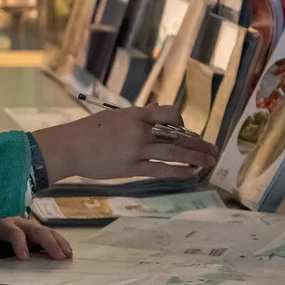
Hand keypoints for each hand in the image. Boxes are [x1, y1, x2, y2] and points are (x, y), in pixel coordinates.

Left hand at [0, 216, 71, 261]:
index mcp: (1, 222)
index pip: (14, 233)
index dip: (20, 244)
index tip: (24, 258)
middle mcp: (16, 221)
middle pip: (36, 230)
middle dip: (49, 243)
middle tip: (60, 257)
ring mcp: (24, 224)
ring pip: (44, 230)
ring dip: (58, 242)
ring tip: (68, 255)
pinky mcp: (28, 228)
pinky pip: (45, 233)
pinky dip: (57, 240)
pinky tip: (66, 249)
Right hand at [31, 104, 218, 183]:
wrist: (70, 147)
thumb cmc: (89, 131)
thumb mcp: (115, 116)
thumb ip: (137, 116)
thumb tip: (157, 111)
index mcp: (136, 114)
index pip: (170, 114)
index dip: (182, 123)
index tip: (186, 131)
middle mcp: (140, 130)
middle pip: (177, 135)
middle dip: (198, 143)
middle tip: (214, 149)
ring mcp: (137, 150)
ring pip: (174, 153)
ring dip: (195, 158)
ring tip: (210, 162)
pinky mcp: (132, 168)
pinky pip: (161, 171)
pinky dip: (179, 171)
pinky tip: (191, 173)